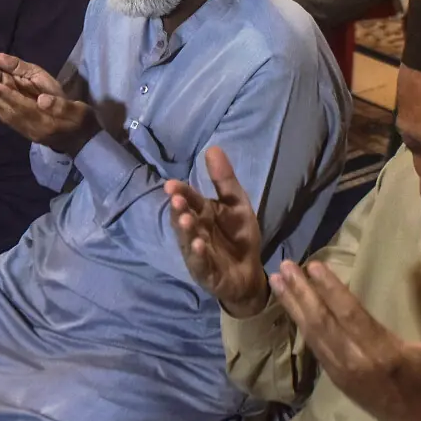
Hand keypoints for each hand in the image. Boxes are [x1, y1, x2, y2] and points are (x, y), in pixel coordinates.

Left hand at [0, 52, 99, 155]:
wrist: (83, 143)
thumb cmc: (81, 121)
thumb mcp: (78, 111)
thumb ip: (60, 105)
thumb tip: (43, 99)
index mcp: (45, 122)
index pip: (22, 107)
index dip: (6, 95)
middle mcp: (30, 128)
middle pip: (6, 110)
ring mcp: (25, 131)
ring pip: (2, 113)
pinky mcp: (23, 130)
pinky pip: (4, 117)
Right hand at [167, 148, 269, 317]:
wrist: (249, 273)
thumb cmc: (239, 236)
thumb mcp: (237, 204)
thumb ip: (224, 180)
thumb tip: (212, 147)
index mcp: (202, 213)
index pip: (189, 200)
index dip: (180, 192)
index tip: (171, 185)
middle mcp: (195, 231)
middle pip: (184, 219)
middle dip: (179, 210)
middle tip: (176, 200)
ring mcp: (198, 253)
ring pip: (188, 240)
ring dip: (186, 230)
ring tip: (186, 220)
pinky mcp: (206, 272)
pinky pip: (200, 263)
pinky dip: (198, 255)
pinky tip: (199, 245)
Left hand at [270, 258, 420, 420]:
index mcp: (384, 356)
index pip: (351, 317)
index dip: (331, 291)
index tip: (314, 266)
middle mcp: (357, 363)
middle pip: (323, 323)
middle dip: (301, 293)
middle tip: (284, 266)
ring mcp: (343, 372)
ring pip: (313, 334)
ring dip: (293, 306)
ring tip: (277, 280)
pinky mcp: (336, 378)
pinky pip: (315, 347)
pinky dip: (301, 324)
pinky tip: (291, 307)